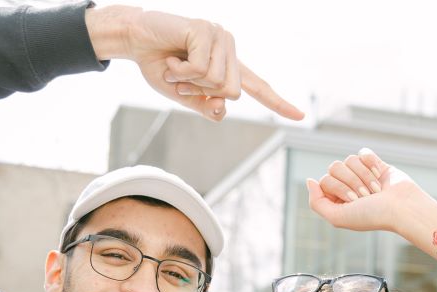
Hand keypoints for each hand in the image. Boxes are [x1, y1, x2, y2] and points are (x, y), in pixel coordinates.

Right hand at [87, 6, 303, 121]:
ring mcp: (220, 37)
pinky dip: (181, 71)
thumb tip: (223, 109)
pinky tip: (171, 58)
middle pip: (232, 92)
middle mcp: (229, 49)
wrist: (135, 42)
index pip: (257, 87)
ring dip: (188, 81)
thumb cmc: (159, 66)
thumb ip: (205, 106)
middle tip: (180, 78)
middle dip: (201, 92)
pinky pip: (202, 69)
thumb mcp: (184, 95)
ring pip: (218, 82)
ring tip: (174, 66)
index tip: (301, 115)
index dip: (278, 102)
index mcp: (228, 66)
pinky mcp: (207, 31)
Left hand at [306, 149, 430, 234]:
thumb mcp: (337, 217)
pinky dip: (371, 163)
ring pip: (349, 159)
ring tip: (375, 190)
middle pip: (335, 167)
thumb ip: (316, 203)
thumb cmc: (372, 215)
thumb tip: (309, 180)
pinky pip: (363, 153)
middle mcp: (347, 186)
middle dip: (352, 182)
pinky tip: (378, 174)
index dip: (339, 188)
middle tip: (366, 196)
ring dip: (363, 176)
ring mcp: (361, 174)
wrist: (402, 207)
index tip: (354, 201)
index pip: (324, 180)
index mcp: (336, 199)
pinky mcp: (375, 164)